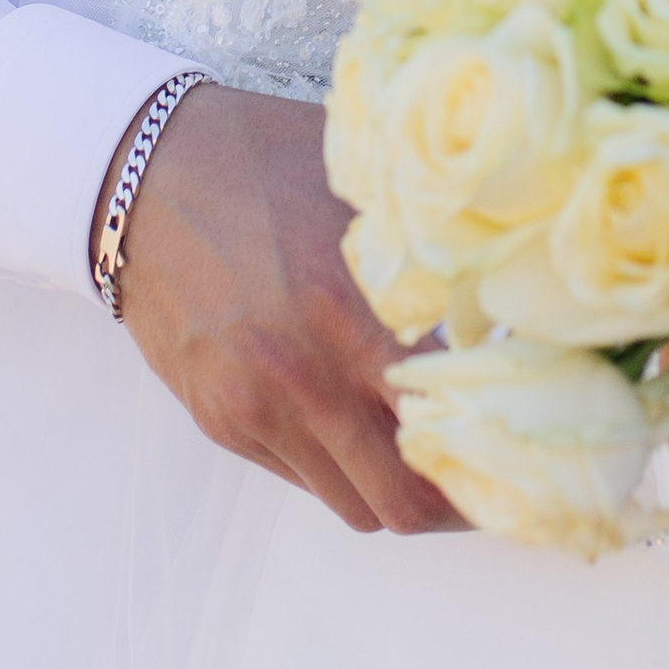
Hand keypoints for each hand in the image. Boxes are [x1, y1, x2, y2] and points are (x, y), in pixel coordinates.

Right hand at [96, 82, 463, 534]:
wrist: (143, 175)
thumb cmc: (265, 162)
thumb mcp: (363, 196)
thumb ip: (426, 261)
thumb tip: (507, 305)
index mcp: (348, 314)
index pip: (440, 434)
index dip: (492, 460)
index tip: (525, 450)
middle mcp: (299, 379)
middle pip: (398, 501)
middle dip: (453, 506)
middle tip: (490, 479)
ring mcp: (252, 409)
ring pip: (349, 501)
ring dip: (394, 488)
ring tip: (431, 452)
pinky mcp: (218, 422)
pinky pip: (298, 477)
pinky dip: (339, 466)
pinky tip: (358, 418)